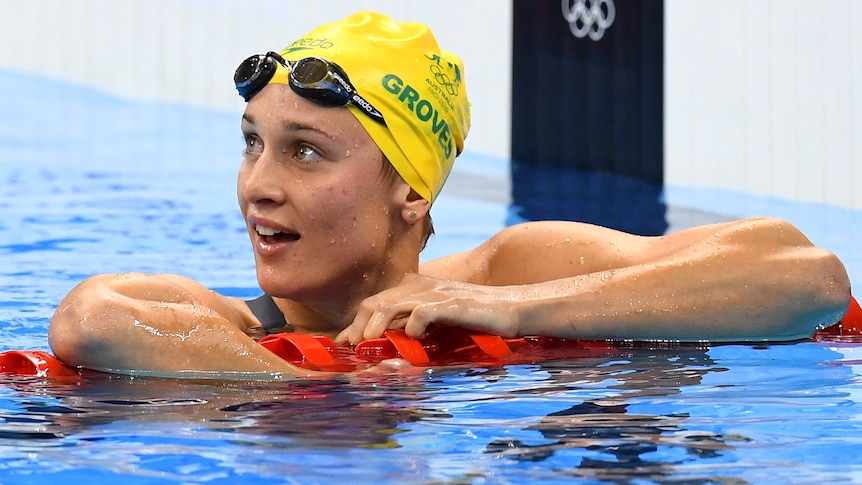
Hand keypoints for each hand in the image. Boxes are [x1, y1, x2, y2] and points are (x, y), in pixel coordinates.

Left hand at [336, 273, 521, 344]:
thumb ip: (415, 320)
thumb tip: (389, 339)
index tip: (342, 343)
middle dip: (357, 327)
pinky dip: (411, 328)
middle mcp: (420, 285)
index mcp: (415, 285)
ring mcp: (434, 293)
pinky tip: (410, 340)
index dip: (355, 322)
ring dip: (374, 328)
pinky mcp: (449, 304)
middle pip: (375, 302)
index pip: (375, 301)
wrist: (512, 307)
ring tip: (368, 346)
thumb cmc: (476, 316)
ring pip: (390, 306)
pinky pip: (420, 314)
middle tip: (350, 348)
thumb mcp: (440, 315)